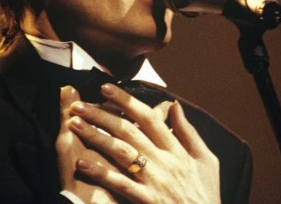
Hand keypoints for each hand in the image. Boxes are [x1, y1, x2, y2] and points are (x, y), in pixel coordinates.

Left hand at [67, 84, 220, 203]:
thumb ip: (189, 132)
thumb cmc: (206, 195)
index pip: (148, 117)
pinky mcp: (146, 200)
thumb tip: (175, 106)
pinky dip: (100, 172)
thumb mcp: (206, 160)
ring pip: (121, 152)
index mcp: (177, 149)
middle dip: (101, 114)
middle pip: (129, 130)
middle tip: (78, 104)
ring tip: (74, 124)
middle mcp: (164, 161)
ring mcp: (154, 181)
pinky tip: (82, 162)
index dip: (126, 100)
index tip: (106, 87)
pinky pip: (119, 183)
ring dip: (95, 136)